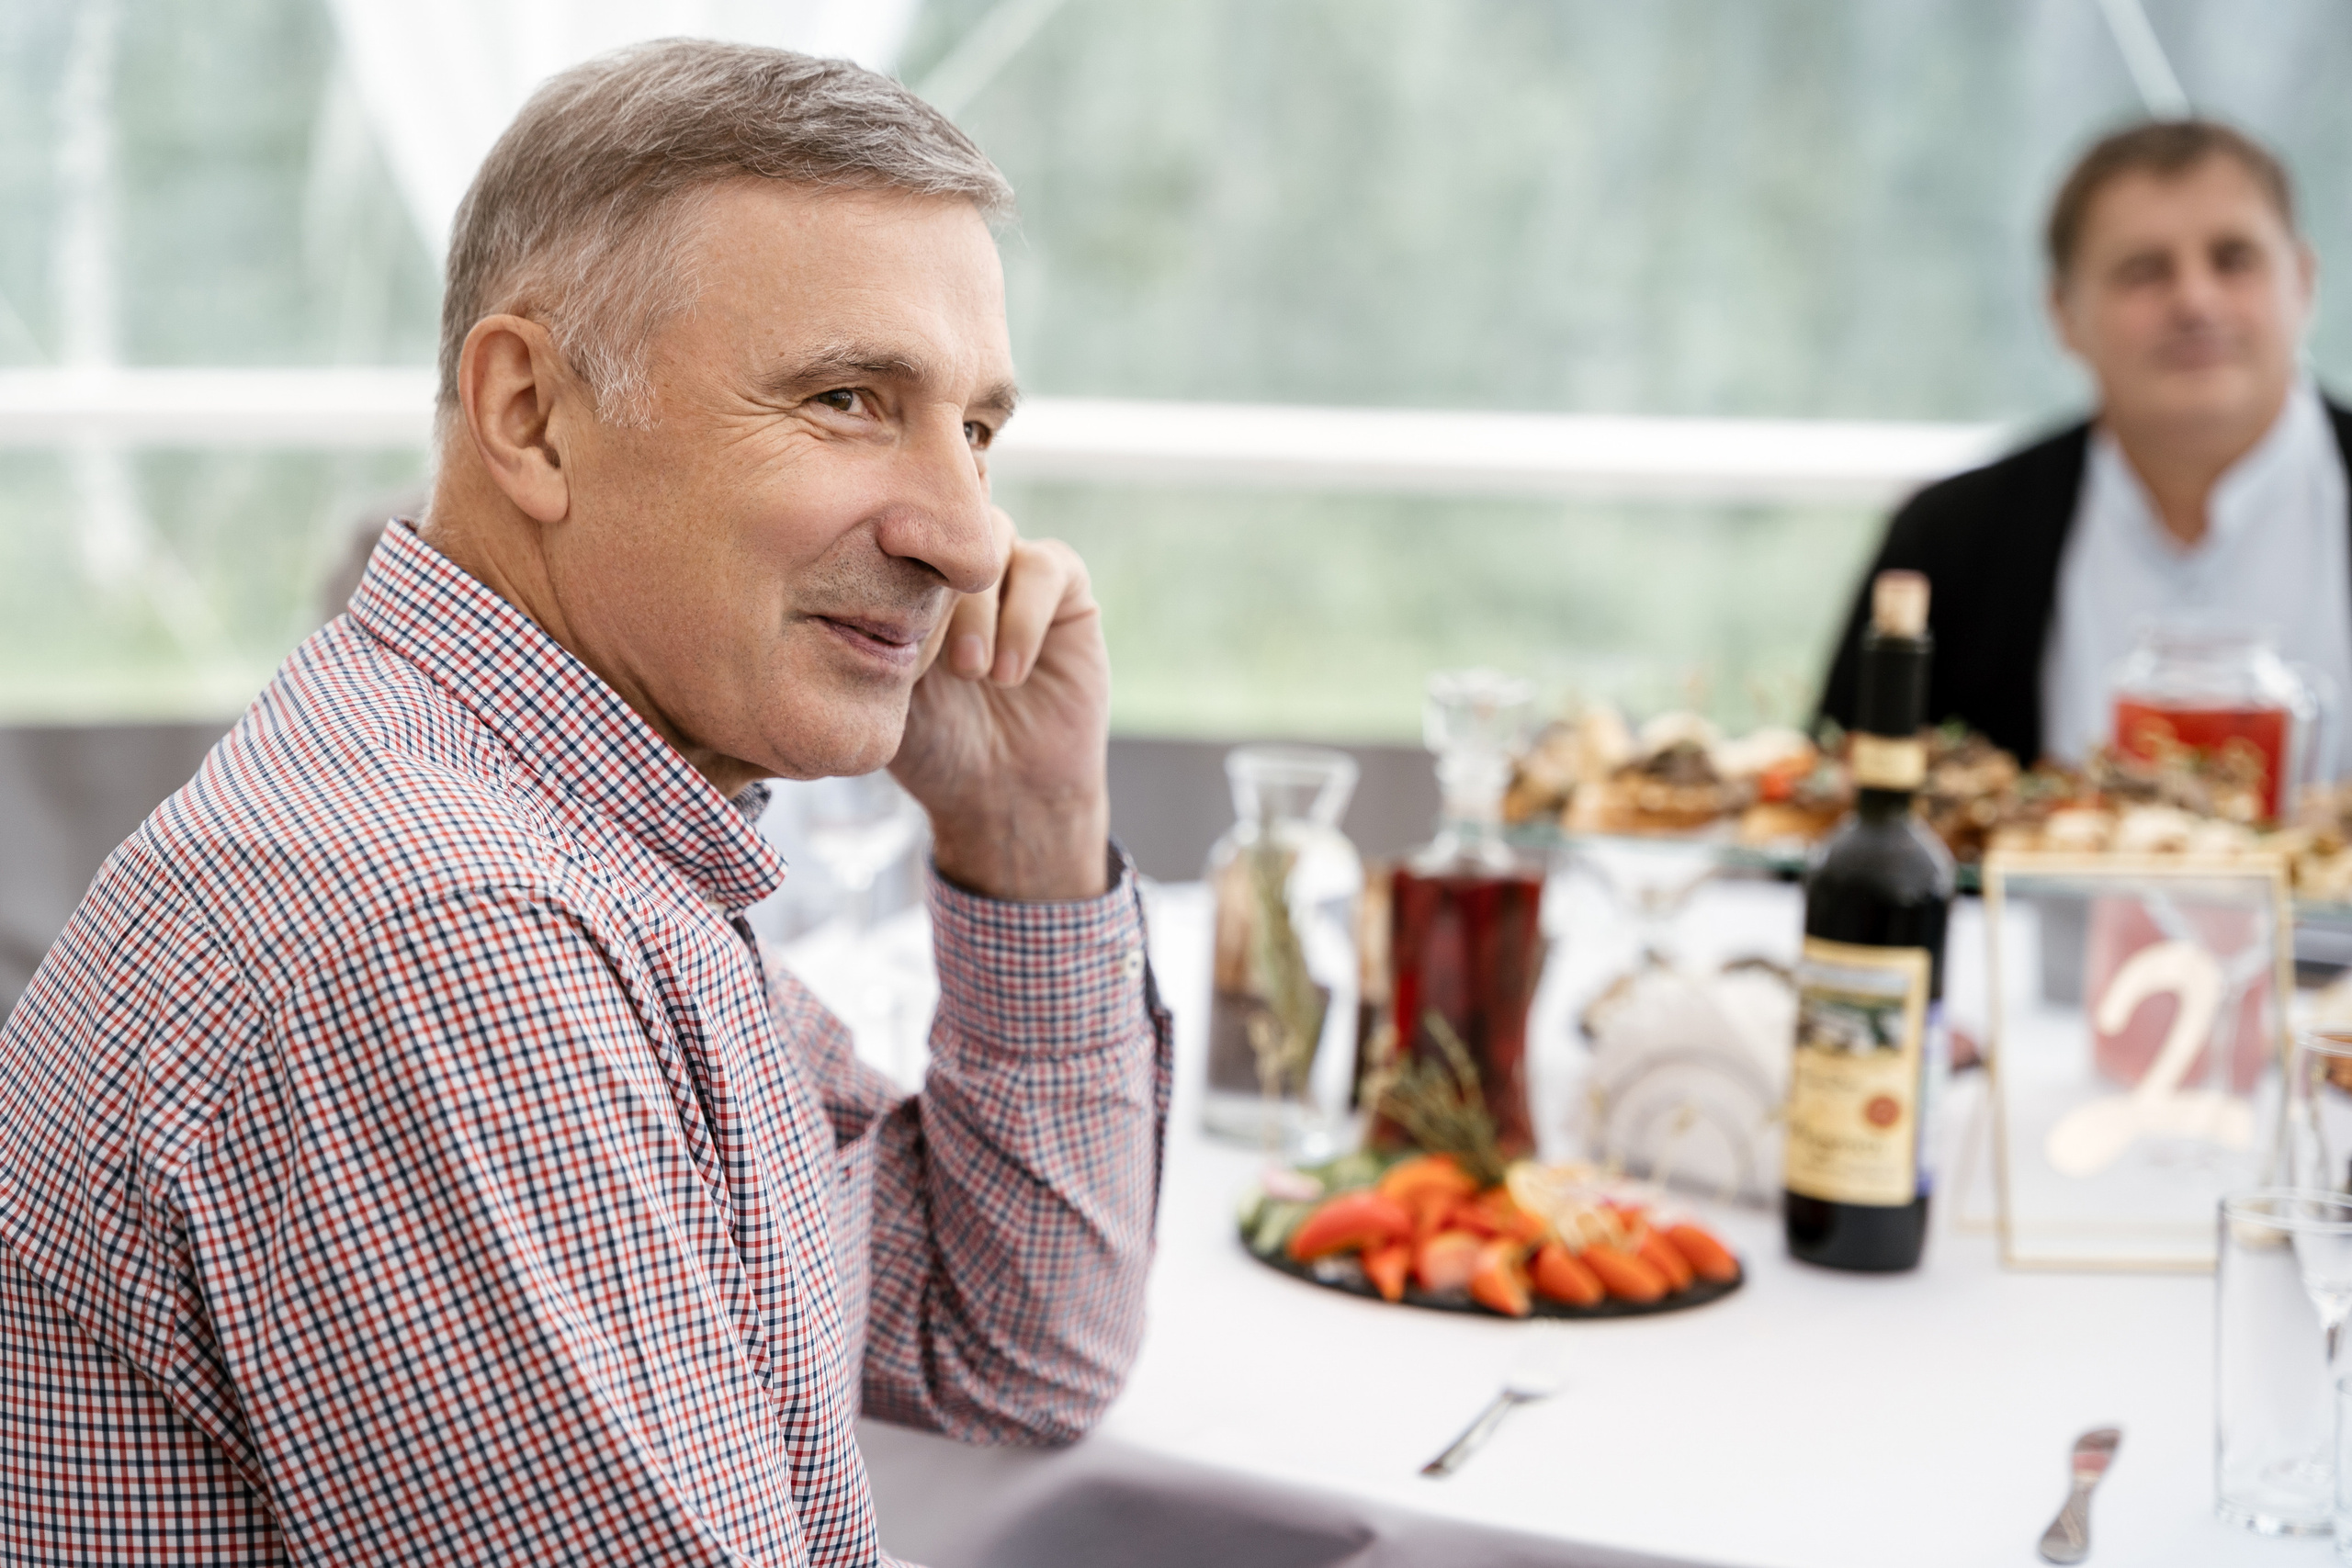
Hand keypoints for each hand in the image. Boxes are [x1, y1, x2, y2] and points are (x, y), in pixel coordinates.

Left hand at [890, 507, 1110, 900]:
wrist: (1005, 795)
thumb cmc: (934, 748)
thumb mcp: (884, 689)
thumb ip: (869, 631)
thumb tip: (846, 580)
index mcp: (902, 576)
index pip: (889, 529)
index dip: (884, 568)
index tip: (880, 635)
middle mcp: (956, 564)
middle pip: (941, 522)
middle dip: (932, 588)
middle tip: (928, 659)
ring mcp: (1010, 569)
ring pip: (992, 534)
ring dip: (977, 607)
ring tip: (972, 673)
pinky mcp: (1064, 588)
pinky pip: (1045, 565)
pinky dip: (1024, 617)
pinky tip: (1009, 674)